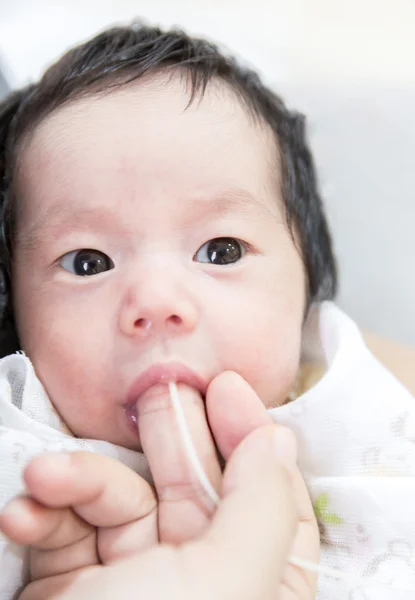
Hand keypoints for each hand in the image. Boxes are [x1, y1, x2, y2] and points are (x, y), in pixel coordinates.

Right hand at [19, 423, 318, 599]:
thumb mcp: (227, 584)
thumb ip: (263, 507)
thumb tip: (279, 439)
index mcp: (255, 589)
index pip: (269, 500)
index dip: (252, 439)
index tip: (226, 388)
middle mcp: (197, 588)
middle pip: (194, 489)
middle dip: (174, 438)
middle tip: (157, 393)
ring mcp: (131, 587)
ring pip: (121, 500)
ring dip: (80, 480)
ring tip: (46, 477)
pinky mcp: (70, 590)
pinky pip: (67, 529)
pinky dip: (44, 513)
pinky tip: (24, 513)